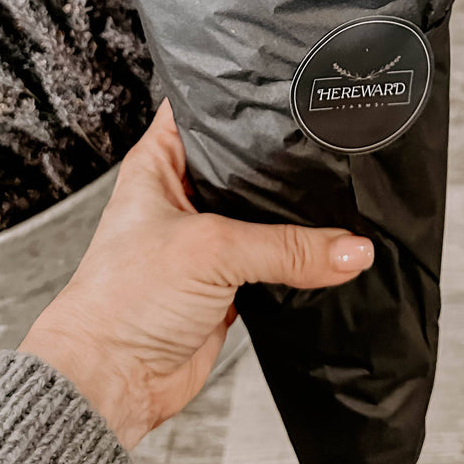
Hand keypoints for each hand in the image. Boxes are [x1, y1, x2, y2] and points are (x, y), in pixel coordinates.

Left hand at [20, 100, 373, 447]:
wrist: (111, 382)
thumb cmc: (120, 301)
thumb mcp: (210, 252)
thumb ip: (286, 247)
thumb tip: (352, 248)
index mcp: (160, 163)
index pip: (204, 107)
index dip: (242, 93)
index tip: (290, 81)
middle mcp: (184, 195)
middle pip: (246, 163)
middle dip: (286, 159)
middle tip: (332, 138)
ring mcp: (208, 239)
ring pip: (265, 215)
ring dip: (297, 216)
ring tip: (343, 193)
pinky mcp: (228, 282)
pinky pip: (274, 262)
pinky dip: (300, 261)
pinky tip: (330, 251)